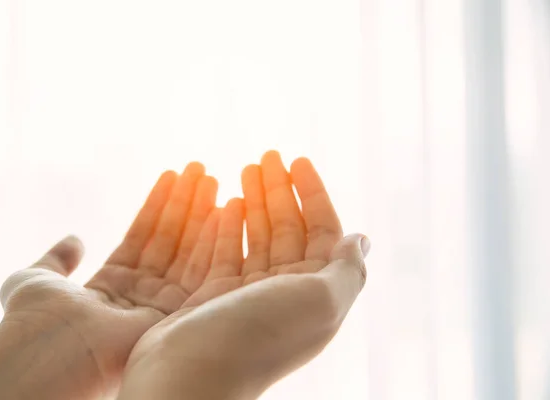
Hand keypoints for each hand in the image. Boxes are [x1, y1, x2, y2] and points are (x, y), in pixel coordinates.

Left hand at [0, 162, 222, 399]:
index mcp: (112, 286)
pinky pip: (200, 269)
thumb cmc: (35, 321)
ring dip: (201, 214)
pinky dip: (212, 239)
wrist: (47, 354)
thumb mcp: (36, 279)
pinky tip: (221, 209)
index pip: (142, 237)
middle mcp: (141, 295)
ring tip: (212, 178)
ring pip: (187, 250)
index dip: (157, 206)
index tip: (174, 176)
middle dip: (185, 204)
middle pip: (169, 240)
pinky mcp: (179, 313)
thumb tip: (75, 239)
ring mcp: (162, 305)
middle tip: (201, 170)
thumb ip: (57, 259)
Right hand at [117, 152, 369, 399]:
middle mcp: (284, 294)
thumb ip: (346, 270)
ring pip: (256, 238)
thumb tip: (361, 239)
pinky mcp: (213, 297)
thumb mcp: (319, 302)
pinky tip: (228, 203)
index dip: (314, 194)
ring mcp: (247, 296)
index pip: (321, 232)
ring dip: (255, 202)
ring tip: (245, 168)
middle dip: (280, 191)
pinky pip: (225, 253)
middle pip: (287, 230)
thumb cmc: (257, 337)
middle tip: (267, 155)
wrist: (190, 376)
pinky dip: (228, 226)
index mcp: (315, 294)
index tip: (298, 160)